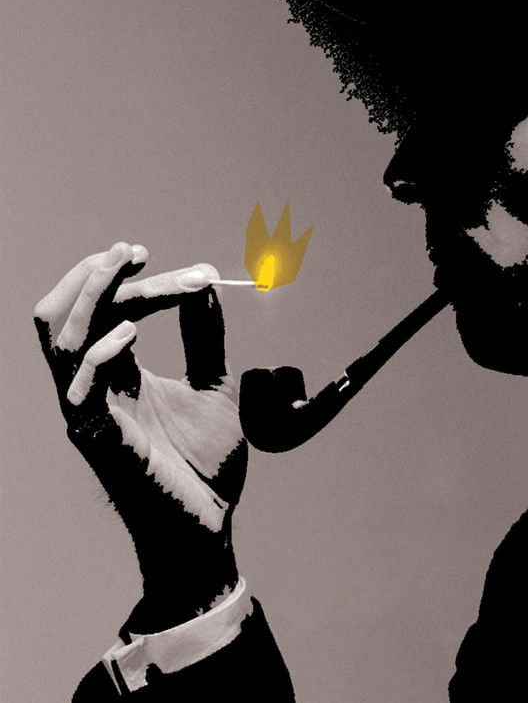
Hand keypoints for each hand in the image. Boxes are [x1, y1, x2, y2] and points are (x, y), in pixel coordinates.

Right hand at [34, 242, 247, 630]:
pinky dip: (98, 351)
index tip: (149, 254)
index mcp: (118, 373)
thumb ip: (206, 338)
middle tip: (133, 252)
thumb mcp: (216, 384)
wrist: (209, 527)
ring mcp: (91, 412)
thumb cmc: (205, 465)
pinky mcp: (97, 440)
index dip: (121, 278)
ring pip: (59, 339)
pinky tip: (130, 333)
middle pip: (66, 314)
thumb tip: (207, 285)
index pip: (103, 309)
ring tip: (127, 269)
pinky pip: (77, 388)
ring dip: (91, 296)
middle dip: (96, 275)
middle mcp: (95, 387)